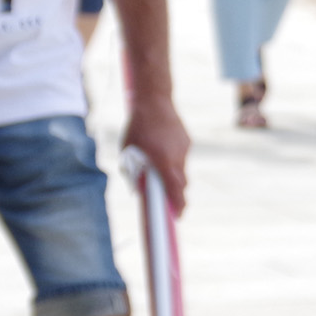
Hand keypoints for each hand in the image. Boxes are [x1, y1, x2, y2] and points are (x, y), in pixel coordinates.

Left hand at [124, 91, 191, 214]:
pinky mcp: (187, 141)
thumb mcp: (128, 151)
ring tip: (157, 161)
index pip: (175, 188)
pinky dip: (173, 159)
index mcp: (163, 160)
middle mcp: (177, 156)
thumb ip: (133, 171)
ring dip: (171, 173)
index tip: (179, 215)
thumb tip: (139, 188)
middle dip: (176, 192)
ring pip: (181, 169)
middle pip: (181, 182)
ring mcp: (184, 148)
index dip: (178, 203)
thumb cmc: (137, 126)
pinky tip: (162, 147)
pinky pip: (181, 156)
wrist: (155, 100)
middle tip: (170, 201)